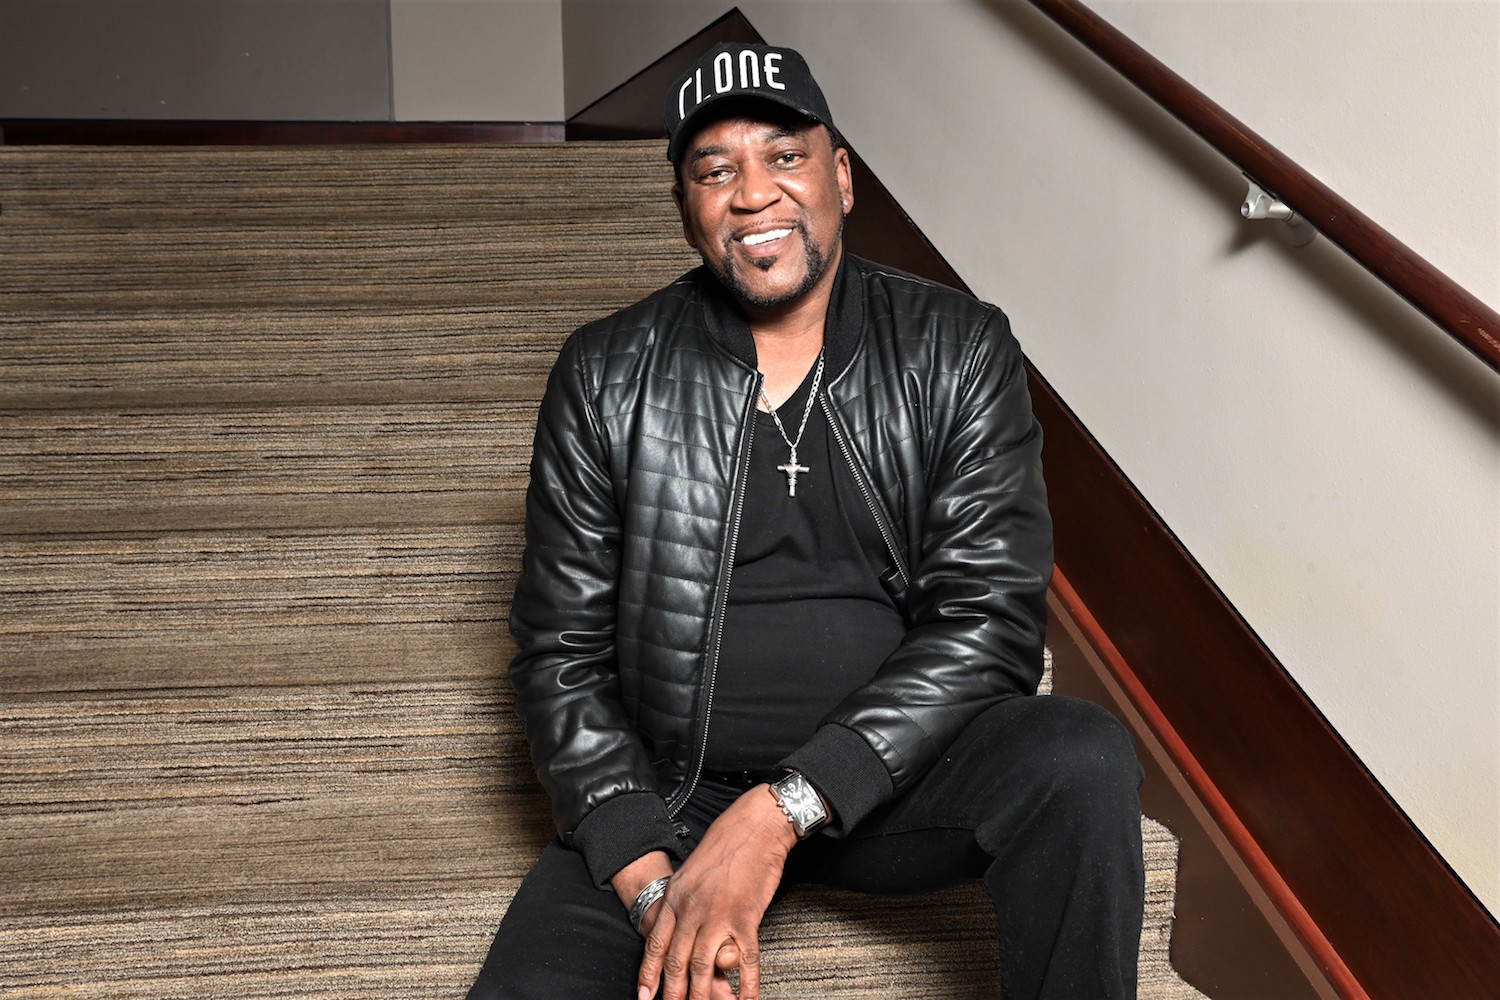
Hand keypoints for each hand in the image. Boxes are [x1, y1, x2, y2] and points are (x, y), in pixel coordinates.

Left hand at [637, 784, 797, 999]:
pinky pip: (744, 960)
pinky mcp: (745, 917)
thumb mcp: (692, 871)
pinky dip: (745, 985)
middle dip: (672, 993)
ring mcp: (718, 915)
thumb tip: (681, 925)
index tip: (644, 996)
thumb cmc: (726, 843)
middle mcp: (692, 909)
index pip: (656, 944)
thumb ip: (684, 900)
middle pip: (676, 961)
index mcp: (676, 896)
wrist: (755, 826)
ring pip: (702, 966)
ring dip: (701, 995)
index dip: (649, 974)